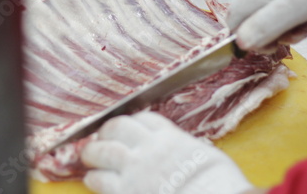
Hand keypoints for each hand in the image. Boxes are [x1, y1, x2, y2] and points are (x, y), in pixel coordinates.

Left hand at [81, 112, 254, 193]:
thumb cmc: (218, 183)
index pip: (144, 119)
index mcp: (170, 137)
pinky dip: (94, 178)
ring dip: (92, 152)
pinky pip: (101, 180)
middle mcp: (149, 148)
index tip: (127, 126)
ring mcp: (135, 169)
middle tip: (102, 138)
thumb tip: (183, 149)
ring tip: (88, 155)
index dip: (132, 121)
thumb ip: (186, 148)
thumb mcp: (207, 154)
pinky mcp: (125, 192)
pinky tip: (92, 179)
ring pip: (103, 151)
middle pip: (118, 128)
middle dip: (107, 131)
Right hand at [227, 0, 306, 51]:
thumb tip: (241, 43)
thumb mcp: (291, 11)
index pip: (234, 21)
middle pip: (260, 17)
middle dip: (284, 30)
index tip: (272, 45)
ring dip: (302, 20)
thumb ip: (263, 28)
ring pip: (280, 9)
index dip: (250, 38)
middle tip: (305, 30)